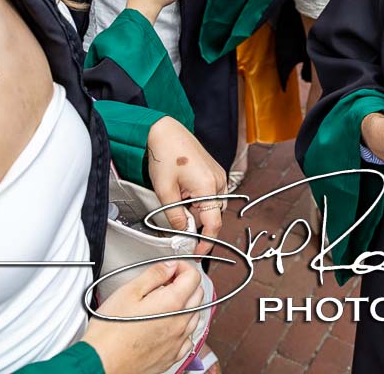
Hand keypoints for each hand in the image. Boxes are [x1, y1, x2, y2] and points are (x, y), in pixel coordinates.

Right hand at [81, 261, 205, 373]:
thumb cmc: (110, 331)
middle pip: (198, 295)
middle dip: (186, 283)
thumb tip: (169, 267)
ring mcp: (178, 342)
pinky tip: (168, 326)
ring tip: (165, 302)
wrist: (102, 364)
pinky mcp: (172, 357)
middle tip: (167, 281)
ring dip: (186, 304)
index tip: (171, 268)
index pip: (193, 277)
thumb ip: (154, 274)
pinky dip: (183, 327)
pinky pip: (187, 338)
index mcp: (172, 303)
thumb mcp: (129, 291)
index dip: (182, 267)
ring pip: (195, 316)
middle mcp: (180, 323)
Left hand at [146, 116, 226, 255]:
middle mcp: (219, 181)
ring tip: (179, 200)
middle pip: (214, 215)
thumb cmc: (165, 155)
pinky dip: (201, 199)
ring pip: (213, 205)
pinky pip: (212, 193)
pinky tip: (185, 192)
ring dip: (199, 210)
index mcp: (209, 187)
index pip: (213, 224)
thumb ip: (175, 216)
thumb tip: (182, 233)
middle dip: (199, 224)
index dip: (206, 242)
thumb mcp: (165, 191)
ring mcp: (219, 175)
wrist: (165, 131)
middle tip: (179, 225)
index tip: (198, 252)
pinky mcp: (215, 171)